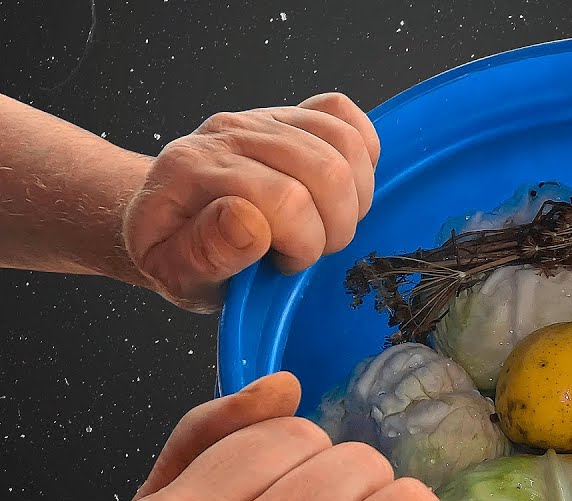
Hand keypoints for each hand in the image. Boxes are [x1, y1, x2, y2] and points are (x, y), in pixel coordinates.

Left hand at [123, 93, 380, 311]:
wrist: (167, 218)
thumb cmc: (176, 252)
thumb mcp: (175, 274)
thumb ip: (204, 254)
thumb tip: (247, 221)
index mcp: (193, 169)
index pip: (286, 200)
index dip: (303, 245)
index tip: (283, 265)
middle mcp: (228, 134)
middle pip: (326, 170)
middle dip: (336, 225)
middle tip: (313, 249)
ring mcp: (261, 118)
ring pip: (343, 142)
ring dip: (354, 196)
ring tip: (328, 223)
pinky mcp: (287, 113)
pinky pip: (342, 112)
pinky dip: (360, 153)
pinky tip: (342, 187)